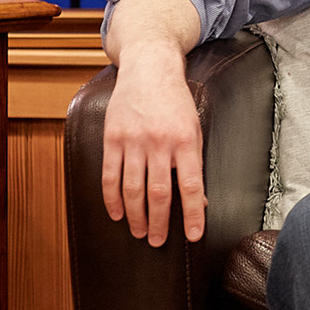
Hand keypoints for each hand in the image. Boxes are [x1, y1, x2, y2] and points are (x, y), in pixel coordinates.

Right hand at [100, 0, 207, 244]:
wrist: (150, 69)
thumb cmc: (176, 102)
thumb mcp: (195, 128)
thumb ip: (194, 162)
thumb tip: (199, 201)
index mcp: (186, 140)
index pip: (191, 185)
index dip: (192, 214)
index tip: (194, 236)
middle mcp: (160, 142)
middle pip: (158, 193)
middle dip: (160, 222)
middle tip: (159, 241)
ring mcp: (134, 140)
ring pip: (132, 189)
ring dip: (135, 216)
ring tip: (140, 232)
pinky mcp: (113, 138)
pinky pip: (110, 175)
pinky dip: (112, 198)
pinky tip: (116, 214)